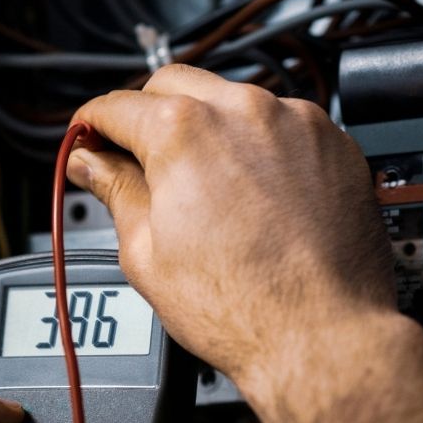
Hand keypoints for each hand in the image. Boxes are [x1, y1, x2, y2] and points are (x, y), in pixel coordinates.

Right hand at [68, 65, 422, 422]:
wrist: (322, 337)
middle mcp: (243, 111)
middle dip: (147, 114)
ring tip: (205, 185)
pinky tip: (255, 191)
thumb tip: (91, 164)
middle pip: (174, 85)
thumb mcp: (146, 253)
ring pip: (232, 100)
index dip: (91, 124)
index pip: (116, 105)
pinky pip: (282, 124)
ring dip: (208, 126)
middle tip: (139, 159)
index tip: (89, 139)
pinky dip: (260, 144)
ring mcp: (295, 122)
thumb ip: (115, 191)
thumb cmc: (242, 308)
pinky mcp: (333, 142)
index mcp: (184, 130)